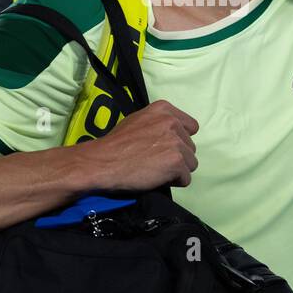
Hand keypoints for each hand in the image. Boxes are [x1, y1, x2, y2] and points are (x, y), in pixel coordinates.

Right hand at [75, 99, 198, 190]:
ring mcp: (176, 142)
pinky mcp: (176, 162)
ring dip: (176, 170)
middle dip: (177, 157)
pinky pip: (186, 179)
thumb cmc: (116, 145)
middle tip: (154, 161)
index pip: (191, 127)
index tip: (163, 147)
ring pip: (191, 164)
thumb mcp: (137, 121)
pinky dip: (173, 182)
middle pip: (190, 147)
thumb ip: (157, 124)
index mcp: (164, 109)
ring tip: (154, 170)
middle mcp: (172, 122)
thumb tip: (172, 136)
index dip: (179, 141)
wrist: (102, 162)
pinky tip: (155, 178)